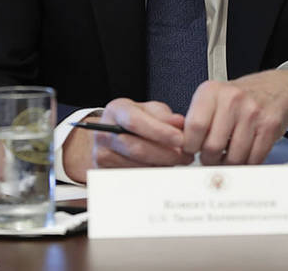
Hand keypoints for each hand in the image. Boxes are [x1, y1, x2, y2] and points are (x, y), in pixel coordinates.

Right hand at [61, 98, 192, 182]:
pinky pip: (134, 177)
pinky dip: (153, 173)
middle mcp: (104, 133)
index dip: (159, 132)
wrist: (112, 136)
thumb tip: (180, 123)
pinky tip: (164, 167)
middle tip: (186, 156)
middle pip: (136, 148)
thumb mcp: (150, 110)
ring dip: (162, 165)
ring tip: (178, 161)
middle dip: (166, 154)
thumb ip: (165, 116)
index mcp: (115, 111)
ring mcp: (102, 155)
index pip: (135, 122)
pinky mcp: (106, 173)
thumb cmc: (134, 121)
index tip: (180, 139)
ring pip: (137, 166)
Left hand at [182, 70, 287, 165]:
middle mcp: (232, 99)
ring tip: (226, 157)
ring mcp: (252, 112)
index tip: (192, 151)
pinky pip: (253, 159)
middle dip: (209, 159)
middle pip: (212, 147)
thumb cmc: (240, 98)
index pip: (193, 128)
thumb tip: (179, 148)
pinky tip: (243, 156)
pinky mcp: (269, 126)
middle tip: (210, 157)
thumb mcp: (213, 98)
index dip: (190, 146)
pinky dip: (246, 164)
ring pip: (233, 157)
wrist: (276, 89)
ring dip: (228, 164)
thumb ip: (196, 119)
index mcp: (212, 91)